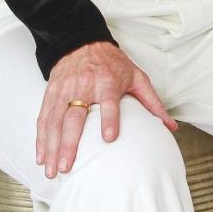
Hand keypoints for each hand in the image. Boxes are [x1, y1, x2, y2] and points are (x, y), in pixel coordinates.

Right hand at [36, 42, 178, 177]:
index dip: (109, 119)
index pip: (108, 102)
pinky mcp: (51, 94)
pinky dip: (41, 139)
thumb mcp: (136, 77)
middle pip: (74, 117)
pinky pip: (44, 118)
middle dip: (69, 144)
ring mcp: (64, 91)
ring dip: (52, 148)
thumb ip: (152, 102)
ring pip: (55, 122)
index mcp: (107, 82)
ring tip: (53, 170)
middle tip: (68, 167)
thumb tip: (171, 126)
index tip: (109, 139)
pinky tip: (42, 157)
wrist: (81, 41)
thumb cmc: (112, 63)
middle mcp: (83, 87)